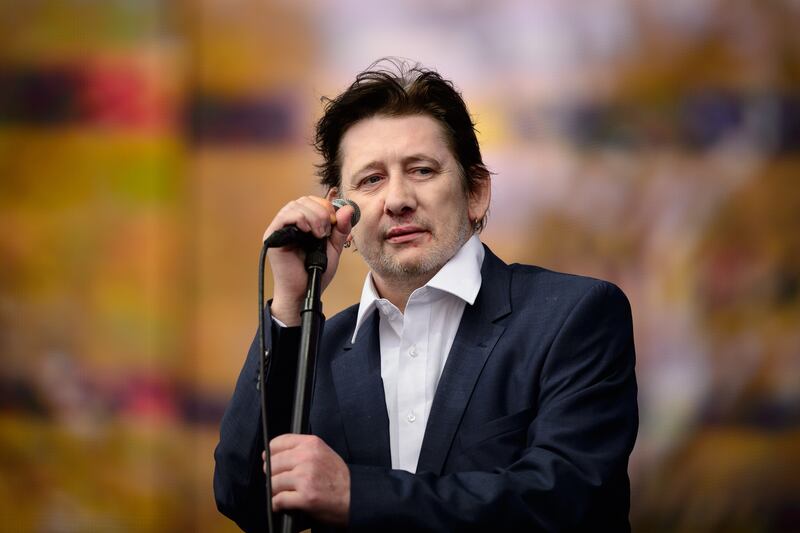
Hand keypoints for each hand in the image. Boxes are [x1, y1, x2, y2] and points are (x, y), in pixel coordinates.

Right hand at [263, 195, 353, 325]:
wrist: (304, 291)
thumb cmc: (315, 272)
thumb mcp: (334, 247)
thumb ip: (341, 229)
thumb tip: (349, 208)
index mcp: (303, 223)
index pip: (312, 201)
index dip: (325, 206)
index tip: (334, 222)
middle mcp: (290, 223)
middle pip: (304, 200)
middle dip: (320, 212)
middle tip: (326, 230)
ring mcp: (280, 228)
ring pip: (295, 206)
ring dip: (312, 216)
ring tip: (318, 234)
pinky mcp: (272, 236)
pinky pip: (284, 217)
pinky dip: (299, 219)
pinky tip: (308, 232)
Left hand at [263, 434, 349, 526]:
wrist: (356, 496)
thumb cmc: (340, 477)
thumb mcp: (323, 453)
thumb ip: (302, 450)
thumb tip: (273, 455)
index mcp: (311, 444)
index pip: (277, 443)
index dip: (271, 454)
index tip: (271, 462)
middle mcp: (307, 458)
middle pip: (272, 464)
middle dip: (272, 475)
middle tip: (279, 482)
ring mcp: (306, 477)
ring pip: (273, 483)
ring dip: (275, 491)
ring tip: (284, 493)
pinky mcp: (305, 497)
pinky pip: (278, 500)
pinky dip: (278, 504)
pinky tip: (284, 504)